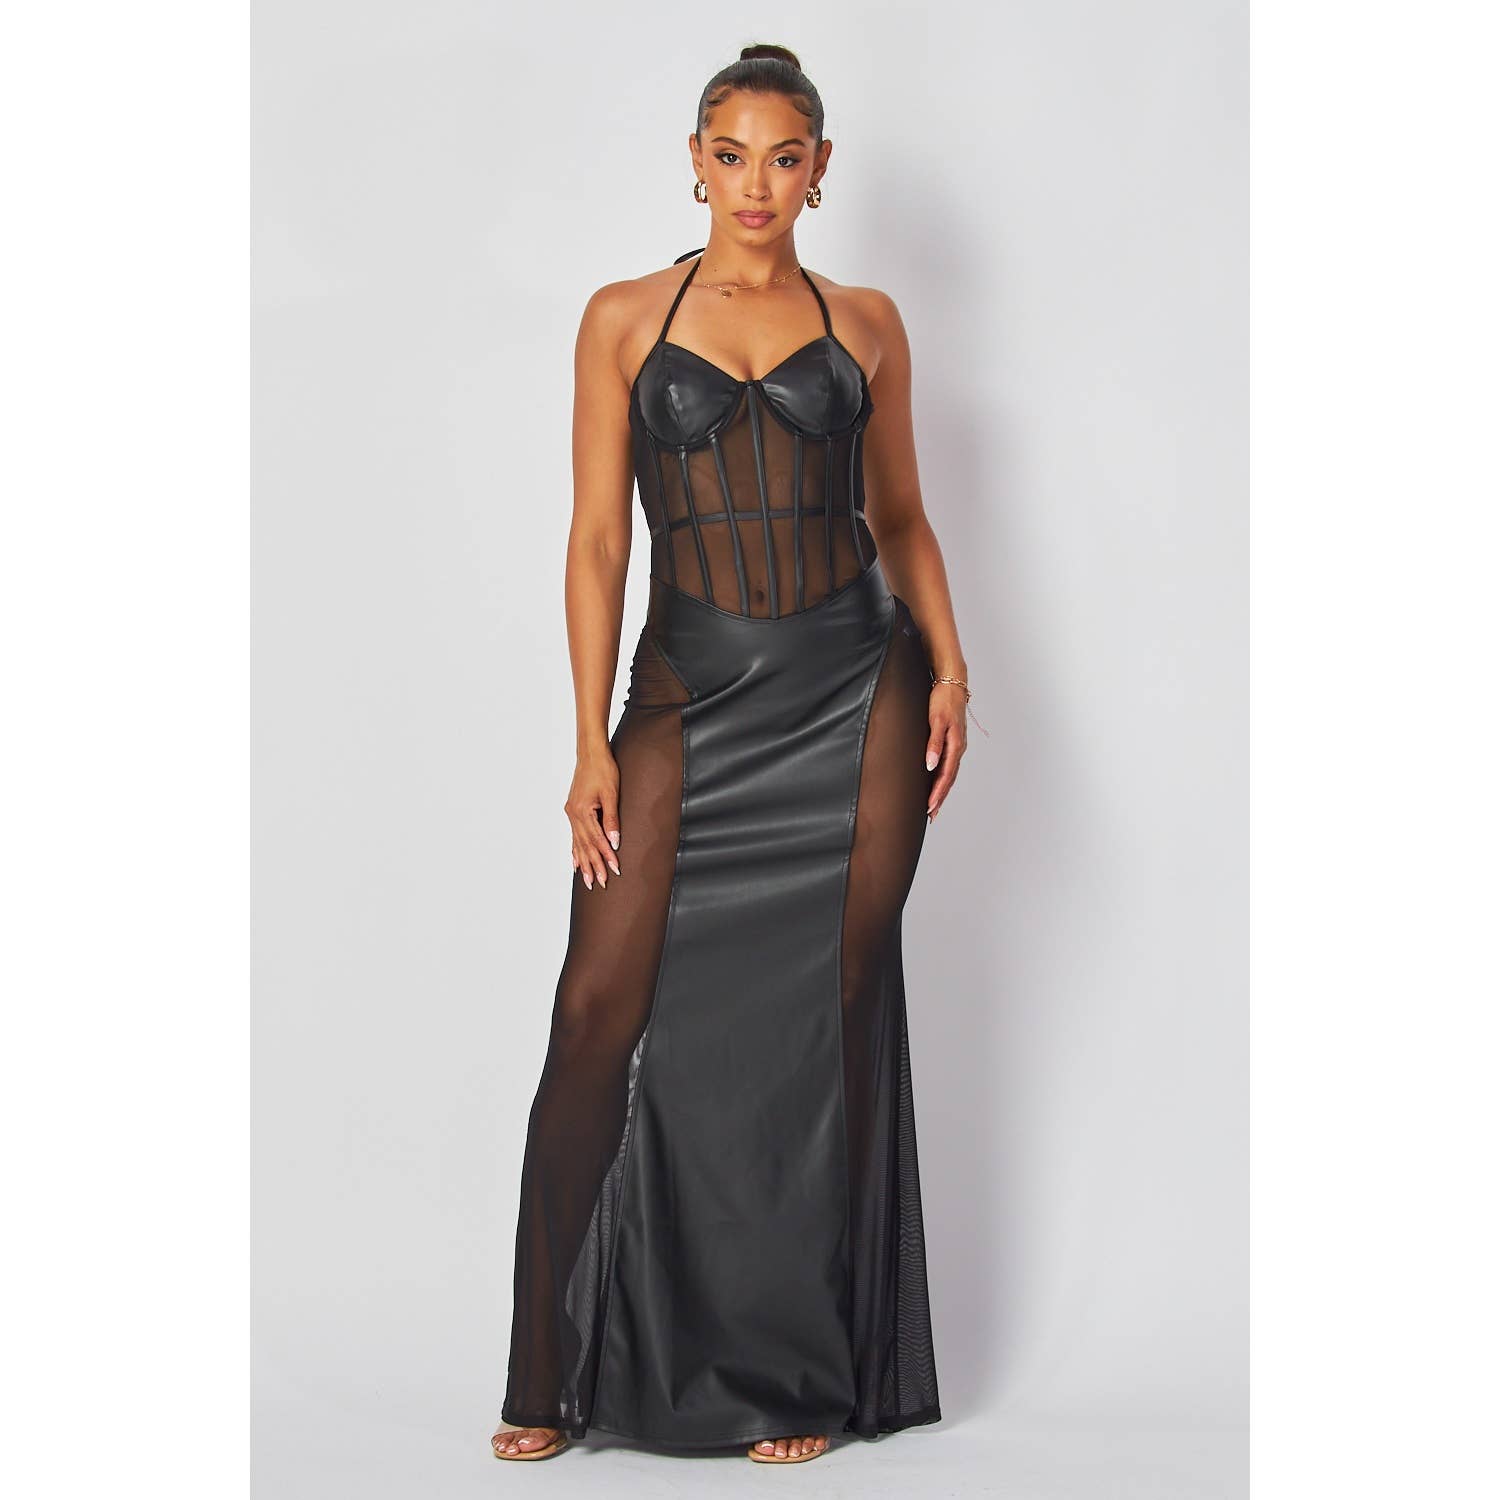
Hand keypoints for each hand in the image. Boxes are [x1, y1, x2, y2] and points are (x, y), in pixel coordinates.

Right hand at [565, 747, 621, 889]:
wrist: (590, 754)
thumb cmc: (603, 770)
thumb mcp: (611, 794)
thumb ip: (612, 819)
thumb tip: (614, 842)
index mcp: (583, 811)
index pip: (597, 840)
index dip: (606, 857)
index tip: (614, 870)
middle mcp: (573, 814)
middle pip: (585, 846)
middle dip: (593, 865)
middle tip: (600, 884)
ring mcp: (571, 813)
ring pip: (578, 843)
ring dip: (584, 862)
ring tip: (586, 880)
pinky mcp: (573, 810)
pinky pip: (573, 835)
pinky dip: (575, 850)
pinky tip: (575, 862)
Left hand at [924, 683, 967, 820]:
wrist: (952, 682)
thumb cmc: (943, 699)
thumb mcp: (936, 720)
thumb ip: (934, 743)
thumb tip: (930, 765)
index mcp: (955, 745)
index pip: (946, 775)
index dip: (938, 792)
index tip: (929, 807)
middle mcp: (958, 748)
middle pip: (949, 779)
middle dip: (940, 797)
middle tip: (931, 815)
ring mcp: (956, 745)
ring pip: (949, 773)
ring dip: (942, 790)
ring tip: (933, 806)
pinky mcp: (952, 741)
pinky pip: (948, 765)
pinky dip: (942, 778)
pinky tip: (936, 783)